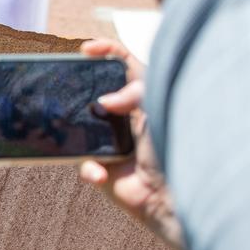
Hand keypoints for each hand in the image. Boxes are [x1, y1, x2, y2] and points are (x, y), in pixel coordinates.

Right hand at [76, 39, 182, 246]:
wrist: (176, 199)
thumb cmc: (180, 150)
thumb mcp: (162, 108)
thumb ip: (136, 92)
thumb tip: (104, 102)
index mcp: (149, 99)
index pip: (127, 66)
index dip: (107, 52)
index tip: (88, 49)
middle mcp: (131, 119)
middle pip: (99, 93)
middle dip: (82, 90)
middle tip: (69, 87)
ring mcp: (115, 143)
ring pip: (83, 127)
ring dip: (78, 132)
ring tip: (80, 135)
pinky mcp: (103, 168)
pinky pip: (83, 162)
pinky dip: (88, 168)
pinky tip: (100, 173)